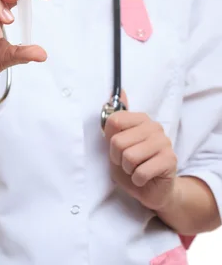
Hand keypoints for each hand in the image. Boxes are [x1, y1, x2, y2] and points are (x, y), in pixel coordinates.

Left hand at [104, 91, 177, 210]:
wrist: (153, 189)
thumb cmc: (133, 165)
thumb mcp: (117, 142)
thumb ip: (115, 120)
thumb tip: (119, 90)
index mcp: (140, 118)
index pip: (114, 121)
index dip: (110, 140)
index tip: (118, 148)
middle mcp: (154, 126)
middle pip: (118, 142)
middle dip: (118, 158)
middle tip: (127, 163)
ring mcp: (164, 142)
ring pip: (129, 157)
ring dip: (128, 170)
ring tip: (135, 170)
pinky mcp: (170, 160)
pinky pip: (141, 172)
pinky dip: (137, 180)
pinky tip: (144, 178)